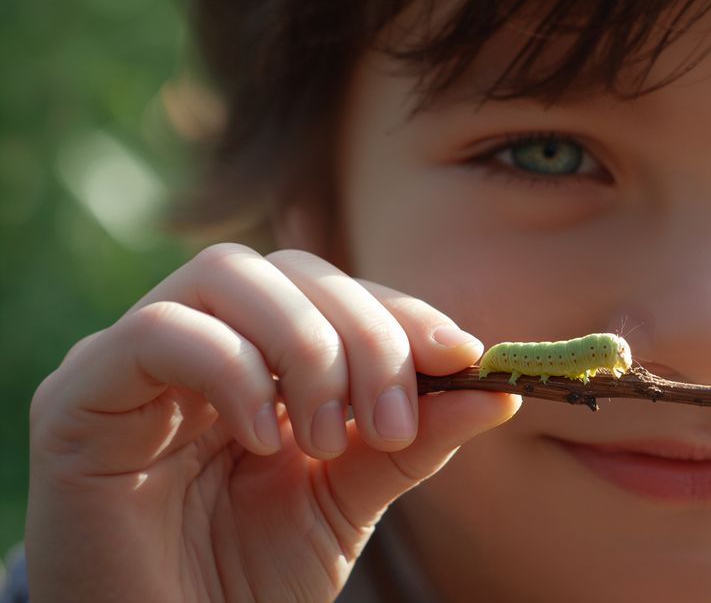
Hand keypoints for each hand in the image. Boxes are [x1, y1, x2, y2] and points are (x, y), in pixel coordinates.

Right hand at [26, 243, 519, 601]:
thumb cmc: (248, 579)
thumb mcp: (349, 498)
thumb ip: (413, 439)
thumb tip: (499, 390)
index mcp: (261, 358)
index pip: (336, 292)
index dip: (402, 312)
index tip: (463, 356)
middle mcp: (200, 342)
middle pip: (290, 270)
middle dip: (363, 332)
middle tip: (390, 418)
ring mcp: (135, 362)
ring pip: (226, 276)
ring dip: (305, 346)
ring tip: (328, 437)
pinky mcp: (80, 397)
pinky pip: (159, 333)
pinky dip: (232, 370)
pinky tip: (266, 439)